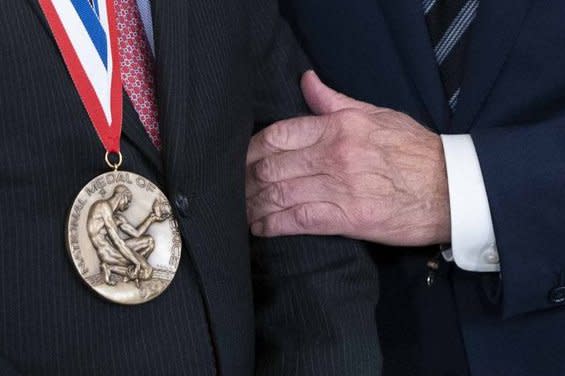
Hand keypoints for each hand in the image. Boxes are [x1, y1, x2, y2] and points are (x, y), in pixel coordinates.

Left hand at [246, 71, 450, 245]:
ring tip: (242, 210)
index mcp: (339, 127)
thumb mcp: (377, 115)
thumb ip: (335, 101)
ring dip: (254, 204)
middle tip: (233, 189)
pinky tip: (259, 228)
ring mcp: (340, 187)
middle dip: (246, 179)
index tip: (241, 159)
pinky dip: (273, 225)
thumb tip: (307, 82)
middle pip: (272, 166)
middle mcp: (334, 155)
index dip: (252, 149)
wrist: (451, 188)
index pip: (279, 134)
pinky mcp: (348, 218)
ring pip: (280, 194)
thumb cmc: (415, 150)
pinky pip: (299, 220)